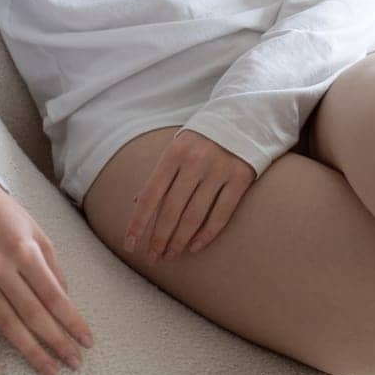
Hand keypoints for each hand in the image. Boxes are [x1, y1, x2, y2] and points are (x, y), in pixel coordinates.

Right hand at [0, 174, 93, 374]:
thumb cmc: (6, 213)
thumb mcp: (37, 231)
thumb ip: (53, 265)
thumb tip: (66, 300)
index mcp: (24, 251)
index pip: (54, 296)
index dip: (72, 321)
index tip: (87, 341)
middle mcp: (2, 268)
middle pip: (34, 315)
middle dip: (57, 342)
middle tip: (75, 364)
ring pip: (8, 326)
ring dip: (30, 352)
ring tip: (50, 372)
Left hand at [123, 129, 255, 263]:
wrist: (244, 116)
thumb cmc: (203, 138)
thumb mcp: (177, 147)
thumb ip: (160, 174)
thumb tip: (136, 202)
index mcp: (174, 153)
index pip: (150, 195)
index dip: (138, 223)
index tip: (130, 245)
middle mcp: (195, 161)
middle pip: (171, 210)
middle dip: (159, 238)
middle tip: (153, 258)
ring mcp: (219, 169)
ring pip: (194, 216)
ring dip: (179, 241)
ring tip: (170, 255)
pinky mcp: (241, 177)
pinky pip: (221, 214)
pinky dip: (206, 235)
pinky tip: (194, 247)